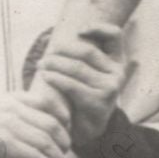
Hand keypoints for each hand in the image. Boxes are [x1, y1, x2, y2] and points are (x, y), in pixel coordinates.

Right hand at [0, 86, 71, 157]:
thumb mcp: (8, 119)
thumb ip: (28, 113)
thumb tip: (65, 118)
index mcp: (11, 99)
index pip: (47, 101)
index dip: (63, 117)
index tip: (68, 130)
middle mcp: (6, 109)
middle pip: (50, 124)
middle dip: (63, 141)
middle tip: (64, 152)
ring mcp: (2, 127)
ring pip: (44, 141)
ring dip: (56, 156)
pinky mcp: (0, 147)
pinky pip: (33, 155)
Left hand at [38, 23, 130, 148]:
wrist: (91, 129)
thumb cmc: (84, 96)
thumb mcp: (88, 74)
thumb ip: (80, 56)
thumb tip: (49, 38)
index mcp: (117, 61)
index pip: (114, 35)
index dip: (98, 28)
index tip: (79, 31)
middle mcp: (117, 73)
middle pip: (87, 52)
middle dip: (63, 50)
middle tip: (46, 54)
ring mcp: (110, 87)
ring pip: (77, 68)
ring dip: (55, 64)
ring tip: (40, 65)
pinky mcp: (98, 101)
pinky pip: (72, 85)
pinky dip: (56, 79)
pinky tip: (45, 76)